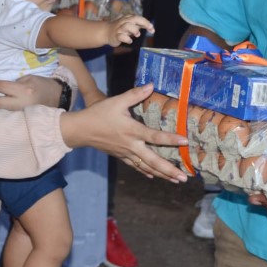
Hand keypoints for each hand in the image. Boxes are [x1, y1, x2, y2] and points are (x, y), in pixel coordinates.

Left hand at [0, 74, 61, 110]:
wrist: (57, 97)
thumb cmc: (42, 85)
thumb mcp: (29, 78)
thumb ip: (15, 83)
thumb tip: (2, 88)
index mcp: (24, 90)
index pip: (2, 87)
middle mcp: (21, 103)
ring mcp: (21, 112)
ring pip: (1, 111)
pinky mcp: (22, 118)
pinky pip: (7, 114)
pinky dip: (0, 110)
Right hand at [60, 83, 188, 183]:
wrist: (81, 130)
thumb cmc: (99, 114)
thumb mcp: (117, 101)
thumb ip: (135, 94)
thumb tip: (151, 85)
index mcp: (132, 130)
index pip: (155, 137)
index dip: (170, 139)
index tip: (185, 141)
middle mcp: (131, 145)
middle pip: (153, 161)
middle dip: (169, 170)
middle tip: (184, 178)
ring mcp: (126, 153)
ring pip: (147, 167)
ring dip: (162, 175)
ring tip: (176, 181)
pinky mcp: (121, 156)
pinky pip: (136, 166)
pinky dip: (146, 172)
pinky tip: (154, 176)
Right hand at [106, 15, 153, 45]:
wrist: (107, 32)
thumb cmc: (121, 28)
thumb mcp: (131, 25)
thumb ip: (140, 25)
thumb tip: (151, 28)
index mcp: (128, 18)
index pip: (138, 17)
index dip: (146, 22)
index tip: (152, 28)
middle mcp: (124, 21)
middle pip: (134, 19)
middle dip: (143, 23)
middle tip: (149, 28)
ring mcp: (119, 28)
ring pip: (127, 26)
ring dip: (134, 30)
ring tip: (137, 35)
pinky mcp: (116, 36)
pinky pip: (121, 36)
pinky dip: (127, 39)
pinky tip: (130, 41)